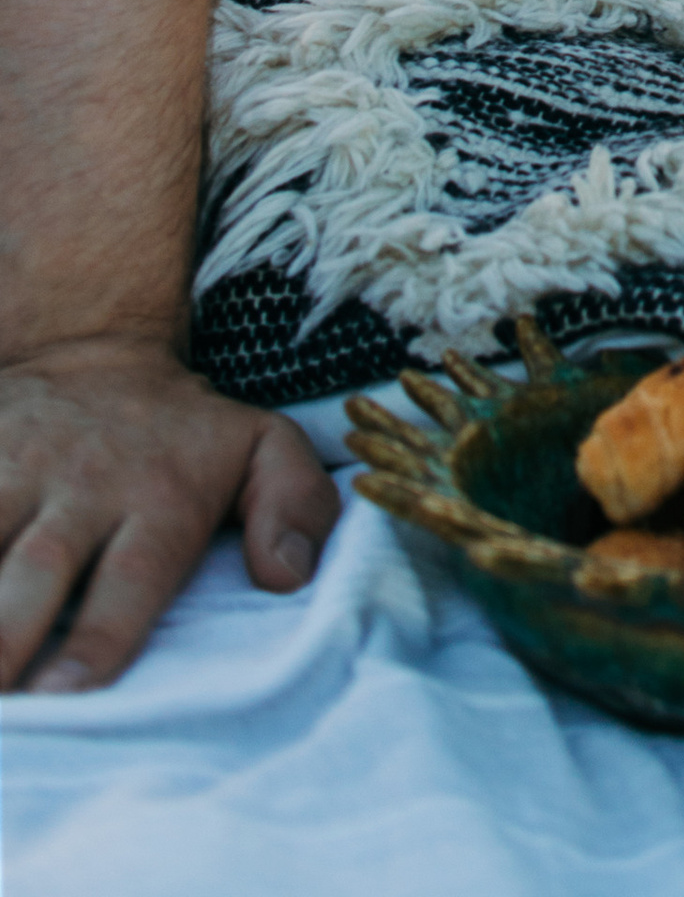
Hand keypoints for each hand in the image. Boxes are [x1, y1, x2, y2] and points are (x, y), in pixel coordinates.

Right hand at [0, 338, 336, 690]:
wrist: (94, 346)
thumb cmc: (178, 433)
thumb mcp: (258, 447)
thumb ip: (293, 503)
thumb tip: (289, 575)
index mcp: (157, 497)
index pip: (129, 579)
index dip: (96, 642)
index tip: (66, 698)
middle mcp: (80, 485)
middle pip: (32, 574)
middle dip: (4, 639)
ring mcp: (12, 466)